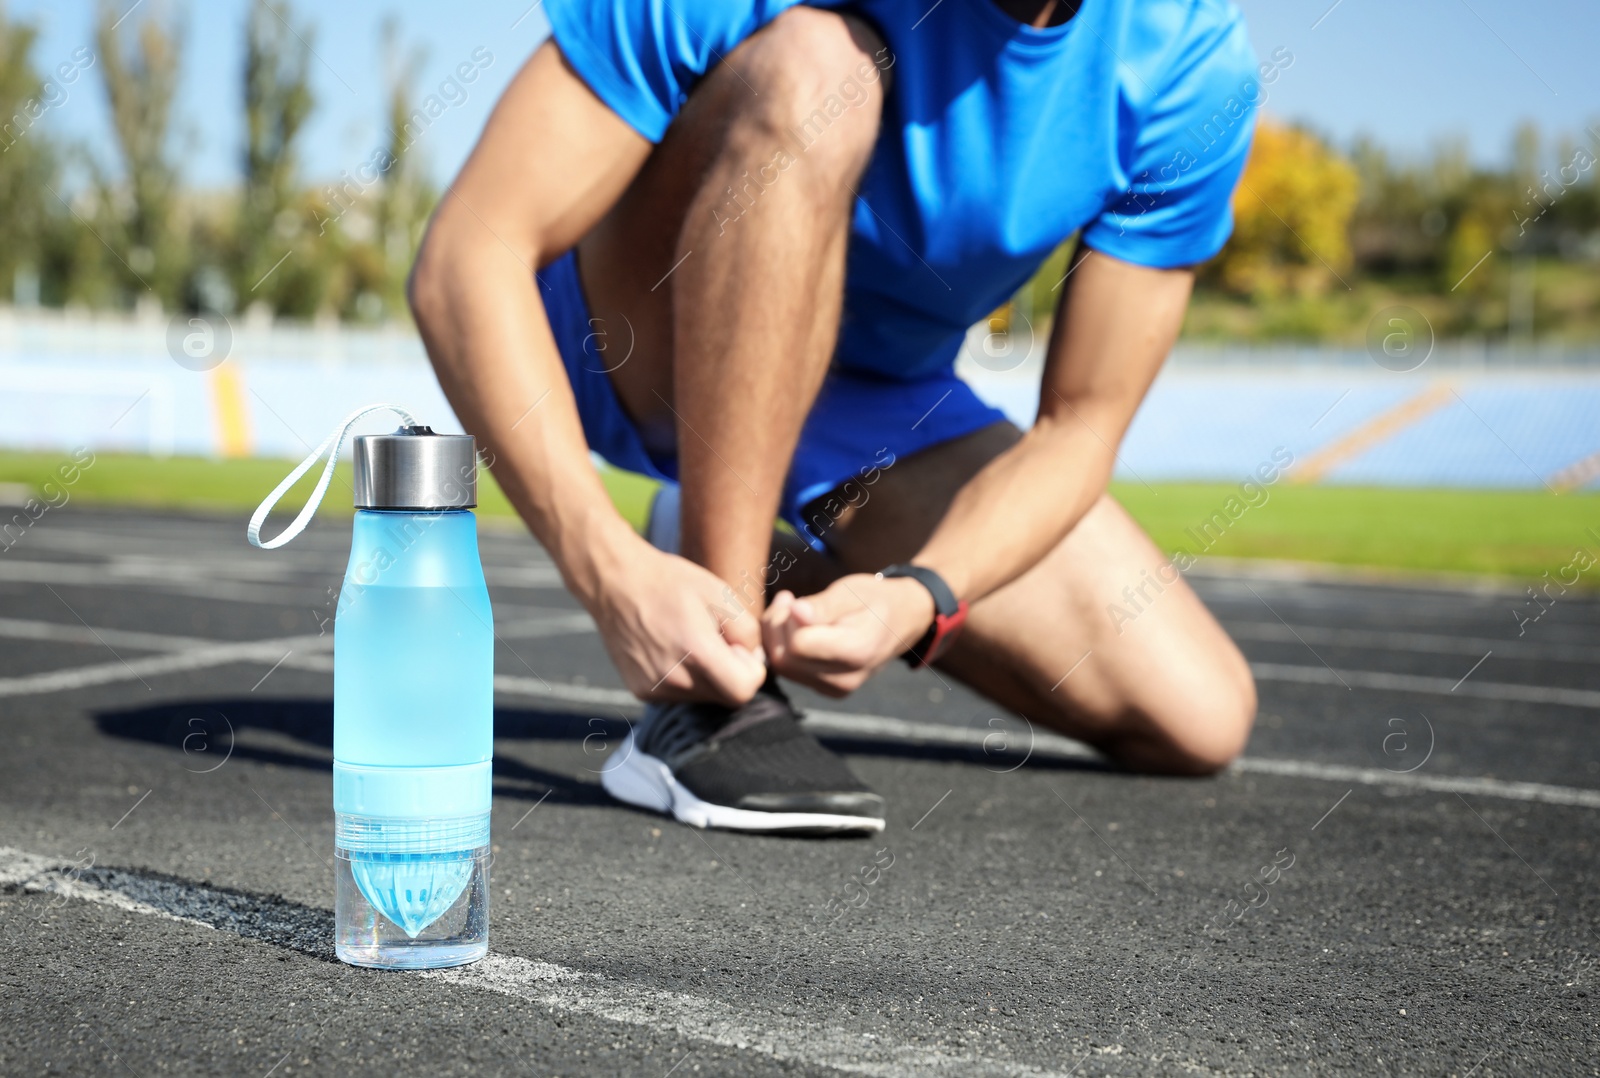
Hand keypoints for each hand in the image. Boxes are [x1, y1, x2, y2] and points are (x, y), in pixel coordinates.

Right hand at [589, 537, 766, 705]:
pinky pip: (678, 694)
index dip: (750, 671)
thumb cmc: (672, 583)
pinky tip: (672, 648)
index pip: (743, 692)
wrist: (616, 583)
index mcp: (696, 654)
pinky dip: (684, 677)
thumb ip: (748, 631)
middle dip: (730, 673)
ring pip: (702, 697)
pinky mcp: (641, 691)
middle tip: (716, 639)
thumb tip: (754, 660)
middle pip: (724, 697)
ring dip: (707, 676)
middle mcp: (674, 680)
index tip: (737, 646)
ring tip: (690, 640)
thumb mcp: (721, 593)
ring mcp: (655, 689)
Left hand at [762, 573, 934, 695]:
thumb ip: (824, 605)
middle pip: (785, 659)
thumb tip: (796, 612)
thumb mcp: (852, 591)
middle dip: (777, 627)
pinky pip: (789, 671)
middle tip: (787, 599)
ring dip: (777, 636)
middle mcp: (846, 679)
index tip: (792, 598)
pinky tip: (794, 626)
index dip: (788, 619)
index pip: (798, 644)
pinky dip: (783, 647)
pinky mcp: (825, 689)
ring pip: (782, 666)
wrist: (900, 621)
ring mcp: (835, 689)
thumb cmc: (874, 599)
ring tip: (790, 608)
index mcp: (857, 651)